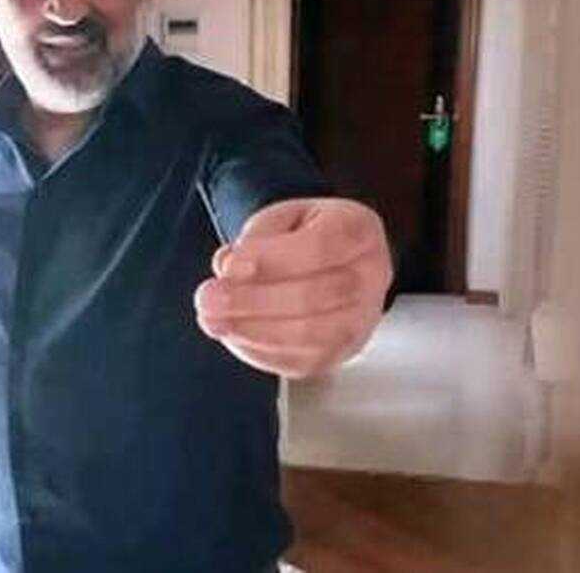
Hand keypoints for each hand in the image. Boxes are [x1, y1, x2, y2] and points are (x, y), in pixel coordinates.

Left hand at [194, 198, 392, 378]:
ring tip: (212, 320)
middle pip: (313, 297)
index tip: (229, 266)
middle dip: (252, 301)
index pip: (319, 248)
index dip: (270, 260)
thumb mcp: (280, 218)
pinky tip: (233, 335)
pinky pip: (301, 362)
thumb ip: (256, 239)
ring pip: (309, 336)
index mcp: (358, 230)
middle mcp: (371, 277)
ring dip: (252, 331)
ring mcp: (362, 320)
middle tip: (207, 299)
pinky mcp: (342, 352)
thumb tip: (229, 269)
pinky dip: (260, 352)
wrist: (333, 261)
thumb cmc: (304, 235)